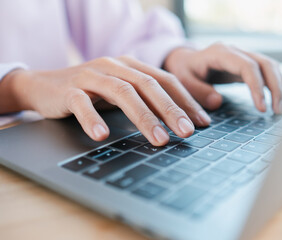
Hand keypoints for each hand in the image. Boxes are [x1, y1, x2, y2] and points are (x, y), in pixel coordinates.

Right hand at [0, 56, 211, 144]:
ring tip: (160, 140)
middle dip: (171, 110)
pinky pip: (82, 103)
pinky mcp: (69, 89)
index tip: (203, 122)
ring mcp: (91, 75)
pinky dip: (93, 118)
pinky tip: (102, 136)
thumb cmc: (91, 92)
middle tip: (188, 132)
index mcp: (131, 66)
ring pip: (122, 93)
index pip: (165, 81)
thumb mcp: (122, 92)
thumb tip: (179, 121)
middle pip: (149, 85)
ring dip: (143, 117)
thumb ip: (146, 100)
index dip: (186, 100)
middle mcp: (115, 66)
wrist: (45, 85)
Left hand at [163, 43, 281, 113]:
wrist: (186, 61)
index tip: (262, 108)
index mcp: (221, 53)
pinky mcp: (249, 66)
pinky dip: (279, 85)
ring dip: (281, 88)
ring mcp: (244, 57)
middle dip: (276, 88)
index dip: (258, 87)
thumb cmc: (184, 71)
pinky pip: (269, 73)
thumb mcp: (183, 80)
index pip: (248, 66)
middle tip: (278, 111)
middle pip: (266, 64)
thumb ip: (198, 91)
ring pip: (271, 67)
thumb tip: (217, 102)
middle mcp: (237, 52)